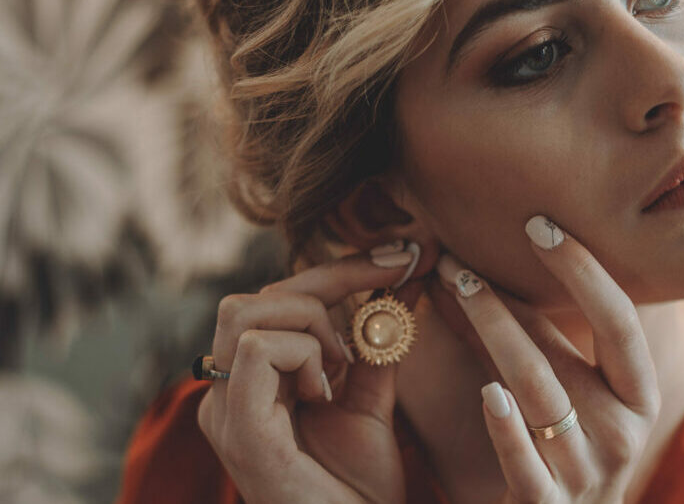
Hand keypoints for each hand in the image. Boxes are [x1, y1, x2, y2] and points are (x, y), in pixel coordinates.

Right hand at [196, 244, 423, 503]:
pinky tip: (325, 391)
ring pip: (246, 310)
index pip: (281, 299)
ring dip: (310, 320)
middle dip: (334, 276)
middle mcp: (229, 391)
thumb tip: (404, 280)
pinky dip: (302, 354)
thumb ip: (379, 344)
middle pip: (261, 294)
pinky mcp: (238, 428)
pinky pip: (255, 349)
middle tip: (395, 278)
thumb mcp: (372, 402)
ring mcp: (225, 410)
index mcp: (253, 382)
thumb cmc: (358, 489)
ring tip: (341, 364)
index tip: (402, 256)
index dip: (341, 269)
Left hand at [433, 216, 661, 502]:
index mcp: (638, 396)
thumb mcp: (573, 397)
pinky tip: (487, 393)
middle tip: (457, 260)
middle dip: (506, 299)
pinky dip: (505, 427)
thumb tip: (488, 267)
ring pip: (536, 391)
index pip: (619, 320)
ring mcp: (585, 473)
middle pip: (561, 350)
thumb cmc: (568, 451)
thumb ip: (542, 342)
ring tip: (454, 292)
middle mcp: (622, 432)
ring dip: (492, 333)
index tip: (539, 224)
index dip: (582, 270)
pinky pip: (524, 463)